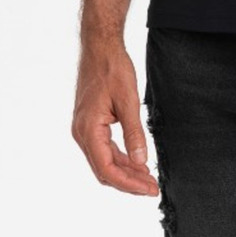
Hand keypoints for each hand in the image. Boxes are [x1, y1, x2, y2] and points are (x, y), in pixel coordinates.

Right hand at [72, 37, 158, 196]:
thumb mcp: (128, 102)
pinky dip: (121, 159)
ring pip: (104, 162)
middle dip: (129, 182)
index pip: (107, 169)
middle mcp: (82, 133)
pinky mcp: (90, 125)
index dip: (129, 183)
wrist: (100, 48)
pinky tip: (137, 162)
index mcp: (88, 129)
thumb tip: (141, 161)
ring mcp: (84, 129)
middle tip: (153, 188)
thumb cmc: (112, 69)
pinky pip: (104, 150)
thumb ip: (134, 134)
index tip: (149, 188)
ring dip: (126, 172)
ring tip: (148, 178)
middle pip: (104, 170)